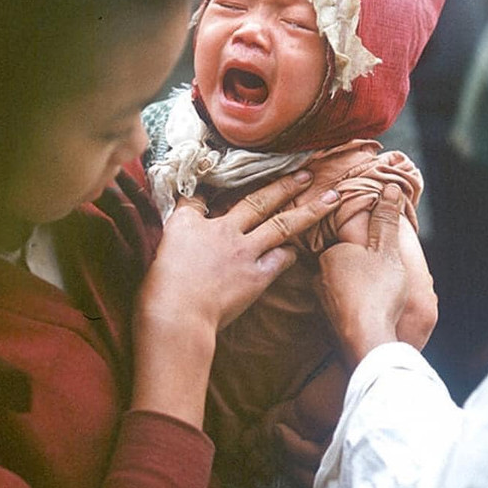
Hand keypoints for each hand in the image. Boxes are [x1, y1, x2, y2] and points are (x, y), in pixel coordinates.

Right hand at [132, 171, 340, 424]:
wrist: (176, 316)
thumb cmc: (159, 289)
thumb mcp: (156, 252)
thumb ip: (174, 232)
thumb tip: (184, 214)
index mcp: (190, 223)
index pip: (198, 199)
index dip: (207, 192)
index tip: (217, 186)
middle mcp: (222, 231)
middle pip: (256, 201)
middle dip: (282, 184)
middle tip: (306, 171)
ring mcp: (243, 253)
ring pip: (282, 224)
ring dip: (309, 210)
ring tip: (331, 198)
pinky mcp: (256, 277)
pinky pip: (281, 260)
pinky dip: (291, 253)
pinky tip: (300, 248)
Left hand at [317, 183, 408, 366]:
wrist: (367, 340)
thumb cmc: (378, 292)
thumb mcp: (387, 250)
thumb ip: (386, 220)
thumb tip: (389, 188)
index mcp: (329, 255)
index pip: (345, 244)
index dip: (364, 250)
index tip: (378, 259)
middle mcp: (318, 278)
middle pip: (341, 268)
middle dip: (358, 272)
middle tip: (379, 280)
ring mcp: (321, 304)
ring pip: (339, 291)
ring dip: (354, 294)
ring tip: (375, 299)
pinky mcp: (326, 327)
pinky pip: (340, 313)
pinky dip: (352, 313)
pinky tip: (367, 317)